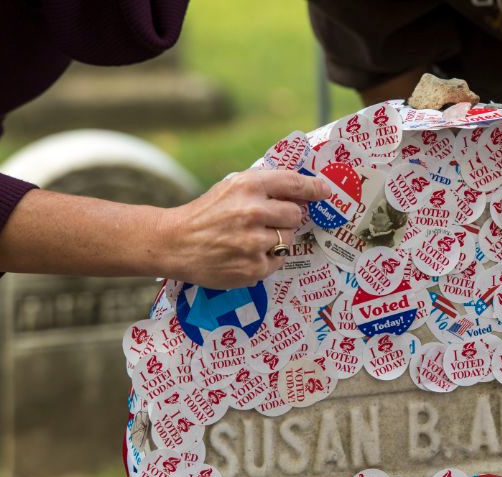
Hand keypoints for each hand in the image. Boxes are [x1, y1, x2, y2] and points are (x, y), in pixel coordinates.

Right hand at [158, 169, 329, 288]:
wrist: (175, 243)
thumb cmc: (206, 213)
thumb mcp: (230, 188)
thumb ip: (263, 188)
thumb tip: (302, 193)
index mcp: (248, 186)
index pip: (293, 184)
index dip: (314, 188)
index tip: (325, 191)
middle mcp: (253, 212)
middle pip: (295, 215)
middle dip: (286, 218)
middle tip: (266, 221)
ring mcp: (254, 242)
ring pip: (288, 239)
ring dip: (276, 239)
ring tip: (249, 239)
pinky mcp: (253, 267)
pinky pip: (278, 260)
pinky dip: (267, 258)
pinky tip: (245, 254)